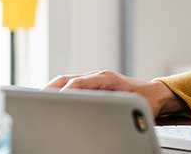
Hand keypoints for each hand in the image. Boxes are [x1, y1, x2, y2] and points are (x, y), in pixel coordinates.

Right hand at [45, 70, 186, 116]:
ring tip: (37, 103)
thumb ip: (116, 108)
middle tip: (35, 101)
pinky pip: (70, 86)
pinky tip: (50, 103)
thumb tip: (103, 115)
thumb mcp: (133, 106)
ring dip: (51, 90)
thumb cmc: (147, 101)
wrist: (155, 95)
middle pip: (66, 79)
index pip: (79, 81)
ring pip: (65, 81)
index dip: (65, 90)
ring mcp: (94, 80)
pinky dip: (58, 92)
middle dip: (49, 89)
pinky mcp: (92, 86)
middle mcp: (98, 76)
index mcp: (107, 78)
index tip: (54, 99)